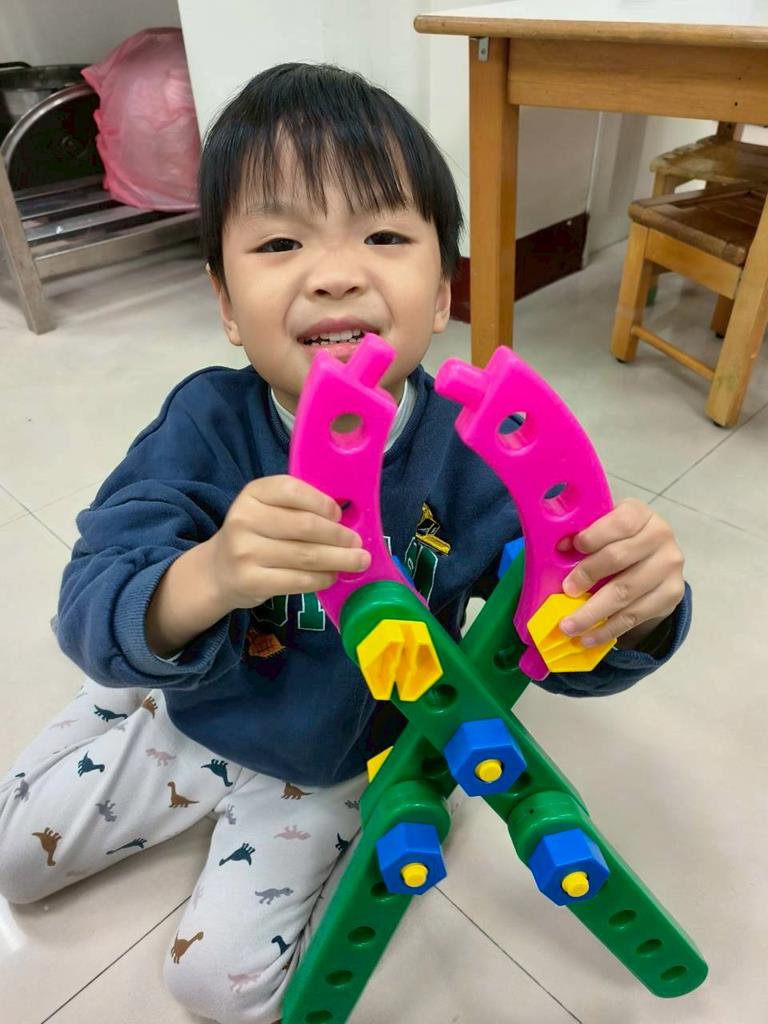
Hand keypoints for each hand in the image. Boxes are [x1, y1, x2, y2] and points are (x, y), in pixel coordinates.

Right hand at [208, 475, 370, 609]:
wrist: (218, 570)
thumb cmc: (255, 535)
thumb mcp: (267, 510)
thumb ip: (298, 508)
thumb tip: (347, 521)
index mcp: (253, 493)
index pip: (292, 490)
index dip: (322, 503)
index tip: (339, 515)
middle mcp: (244, 519)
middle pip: (305, 526)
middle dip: (339, 536)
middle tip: (357, 543)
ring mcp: (245, 552)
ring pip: (305, 555)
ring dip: (339, 559)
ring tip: (357, 561)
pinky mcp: (250, 581)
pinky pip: (297, 580)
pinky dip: (321, 578)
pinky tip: (332, 576)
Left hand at [557, 499, 684, 649]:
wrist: (655, 558)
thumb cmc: (617, 540)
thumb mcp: (603, 529)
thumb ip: (583, 536)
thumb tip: (558, 549)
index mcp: (639, 514)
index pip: (619, 523)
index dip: (594, 535)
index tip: (571, 548)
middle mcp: (660, 536)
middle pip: (619, 558)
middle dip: (588, 576)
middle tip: (565, 592)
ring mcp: (670, 566)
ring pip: (625, 592)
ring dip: (593, 613)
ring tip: (569, 626)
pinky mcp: (672, 594)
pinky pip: (635, 615)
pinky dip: (608, 629)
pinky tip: (588, 637)